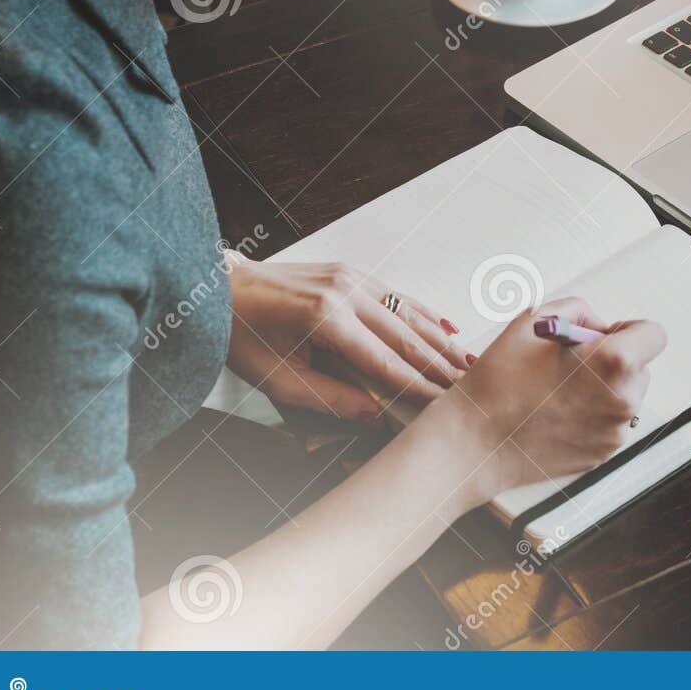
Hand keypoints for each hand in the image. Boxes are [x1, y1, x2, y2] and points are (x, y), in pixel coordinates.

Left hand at [225, 259, 472, 423]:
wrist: (220, 289)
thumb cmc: (244, 337)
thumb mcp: (280, 381)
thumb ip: (332, 399)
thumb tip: (377, 418)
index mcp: (326, 320)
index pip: (385, 361)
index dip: (417, 386)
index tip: (444, 405)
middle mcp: (345, 292)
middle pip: (406, 335)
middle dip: (440, 364)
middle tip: (470, 387)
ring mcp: (351, 276)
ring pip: (409, 313)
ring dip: (440, 340)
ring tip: (468, 363)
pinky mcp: (351, 271)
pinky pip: (397, 295)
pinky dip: (424, 313)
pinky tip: (447, 328)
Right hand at [424, 297, 666, 503]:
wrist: (475, 441)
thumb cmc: (500, 380)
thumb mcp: (534, 321)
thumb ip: (578, 311)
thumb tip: (599, 326)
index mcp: (614, 362)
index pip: (653, 334)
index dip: (628, 330)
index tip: (603, 336)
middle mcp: (624, 400)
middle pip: (641, 367)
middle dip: (614, 359)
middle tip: (571, 363)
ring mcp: (615, 432)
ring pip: (625, 397)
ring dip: (605, 388)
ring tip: (559, 389)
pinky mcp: (603, 455)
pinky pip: (610, 423)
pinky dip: (593, 414)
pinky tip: (556, 411)